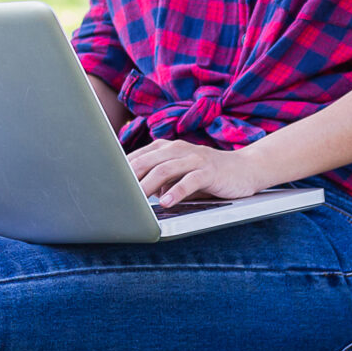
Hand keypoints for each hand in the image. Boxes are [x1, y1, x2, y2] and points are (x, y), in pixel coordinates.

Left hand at [127, 138, 280, 206]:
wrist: (246, 169)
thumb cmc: (208, 175)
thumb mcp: (180, 175)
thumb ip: (159, 181)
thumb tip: (135, 194)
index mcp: (167, 148)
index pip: (138, 158)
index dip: (121, 171)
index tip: (105, 185)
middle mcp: (179, 149)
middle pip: (147, 162)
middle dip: (129, 179)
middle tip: (115, 195)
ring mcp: (195, 158)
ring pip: (164, 169)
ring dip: (147, 186)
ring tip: (135, 200)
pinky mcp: (209, 171)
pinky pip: (189, 180)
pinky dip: (176, 192)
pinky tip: (166, 203)